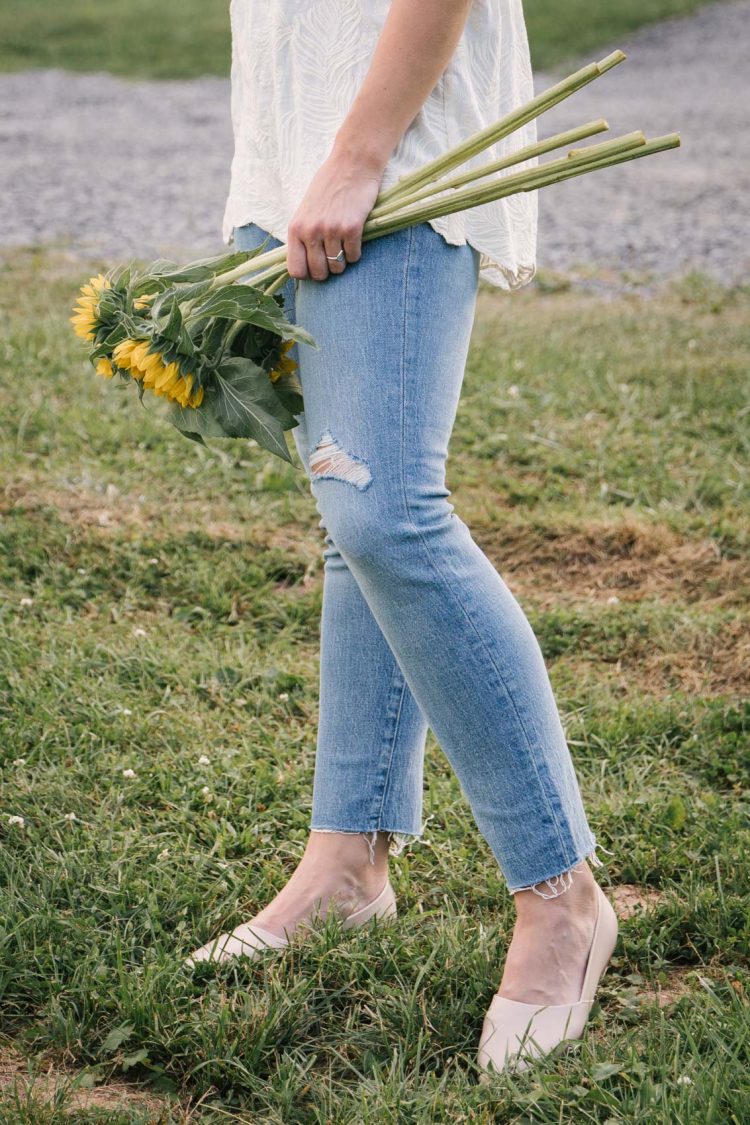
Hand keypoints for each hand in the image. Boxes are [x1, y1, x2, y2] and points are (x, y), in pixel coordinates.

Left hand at [285, 147, 385, 281]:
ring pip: (337, 267)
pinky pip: (353, 257)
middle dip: (328, 270)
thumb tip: (304, 265)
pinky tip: (354, 237)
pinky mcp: (351, 228)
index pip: (296, 270)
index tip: (316, 267)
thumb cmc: (329, 186)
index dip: (308, 274)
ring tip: (344, 244)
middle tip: (334, 257)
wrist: (352, 164)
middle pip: (318, 273)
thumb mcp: (306, 210)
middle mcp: (311, 231)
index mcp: (296, 228)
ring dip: (343, 261)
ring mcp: (331, 230)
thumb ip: (303, 235)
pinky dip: (355, 252)